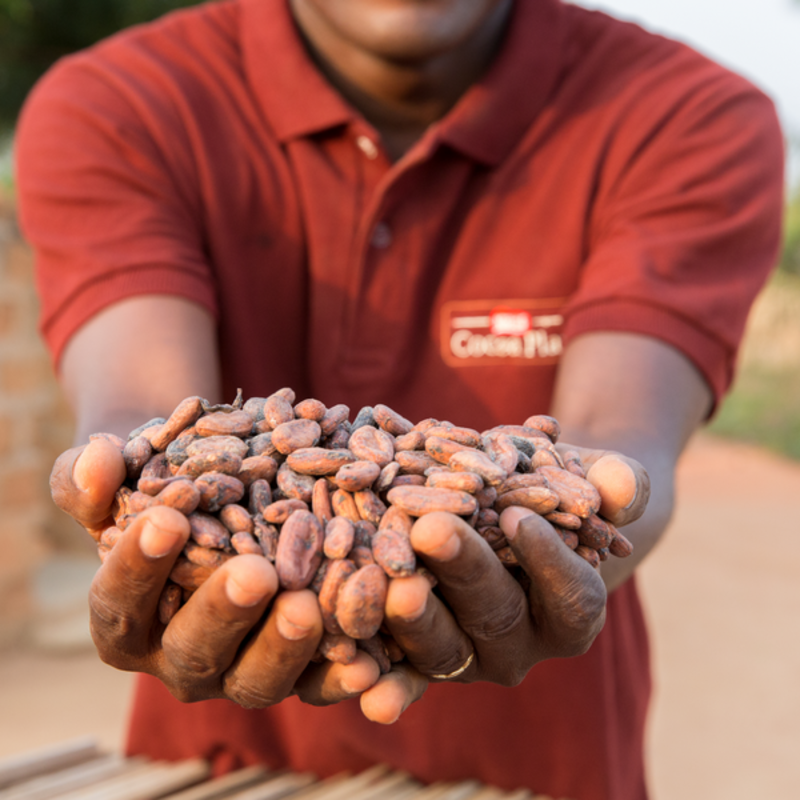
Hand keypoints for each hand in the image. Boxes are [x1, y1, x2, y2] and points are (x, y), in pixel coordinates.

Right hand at [50, 438, 380, 706]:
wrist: (221, 496)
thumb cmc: (162, 486)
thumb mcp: (122, 473)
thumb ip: (92, 474)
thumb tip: (96, 465)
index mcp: (127, 620)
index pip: (120, 603)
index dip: (138, 566)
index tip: (166, 519)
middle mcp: (180, 656)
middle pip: (195, 651)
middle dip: (224, 612)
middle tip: (255, 574)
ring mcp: (241, 668)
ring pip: (257, 678)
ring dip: (284, 646)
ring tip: (307, 607)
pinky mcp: (296, 669)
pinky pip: (317, 684)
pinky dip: (340, 674)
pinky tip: (367, 661)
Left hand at [358, 446, 648, 724]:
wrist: (508, 504)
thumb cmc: (558, 486)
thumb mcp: (593, 474)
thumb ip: (614, 481)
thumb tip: (622, 486)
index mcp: (572, 610)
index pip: (571, 593)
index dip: (547, 559)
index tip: (518, 516)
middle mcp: (521, 643)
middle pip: (495, 615)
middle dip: (464, 571)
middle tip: (432, 530)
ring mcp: (466, 654)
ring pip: (440, 646)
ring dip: (412, 619)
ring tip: (390, 588)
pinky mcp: (415, 654)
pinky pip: (396, 668)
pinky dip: (376, 672)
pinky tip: (350, 671)